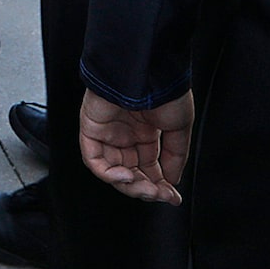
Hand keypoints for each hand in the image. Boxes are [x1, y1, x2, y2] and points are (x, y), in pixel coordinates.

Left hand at [81, 88, 192, 205]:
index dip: (160, 184)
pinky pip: (94, 160)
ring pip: (113, 171)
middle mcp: (125, 133)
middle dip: (147, 188)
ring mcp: (107, 132)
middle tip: (162, 195)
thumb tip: (172, 180)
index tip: (172, 197)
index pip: (148, 166)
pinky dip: (110, 174)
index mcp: (144, 131)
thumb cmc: (164, 91)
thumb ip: (175, 156)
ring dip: (131, 185)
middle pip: (131, 172)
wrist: (147, 72)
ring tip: (149, 188)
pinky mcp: (91, 129)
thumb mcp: (178, 127)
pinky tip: (128, 176)